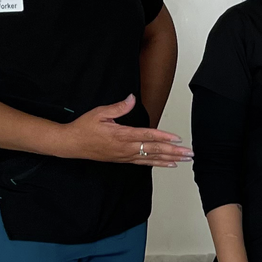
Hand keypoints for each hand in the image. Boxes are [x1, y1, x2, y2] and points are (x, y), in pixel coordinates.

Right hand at [59, 95, 192, 166]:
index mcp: (121, 135)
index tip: (178, 139)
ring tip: (185, 160)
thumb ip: (118, 107)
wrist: (71, 144)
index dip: (164, 137)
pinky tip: (169, 164)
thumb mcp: (99, 113)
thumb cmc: (84, 127)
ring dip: (170, 159)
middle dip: (174, 152)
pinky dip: (158, 163)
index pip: (147, 136)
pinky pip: (144, 163)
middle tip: (189, 153)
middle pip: (154, 150)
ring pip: (152, 159)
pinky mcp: (123, 159)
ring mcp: (125, 155)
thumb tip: (131, 98)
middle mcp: (125, 148)